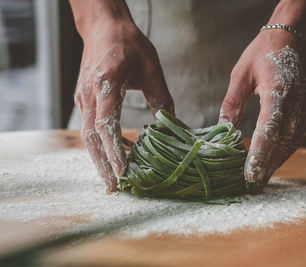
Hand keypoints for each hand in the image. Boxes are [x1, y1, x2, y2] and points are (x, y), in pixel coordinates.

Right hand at [74, 22, 173, 192]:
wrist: (103, 26)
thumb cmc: (127, 43)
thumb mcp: (151, 68)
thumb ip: (161, 98)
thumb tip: (172, 126)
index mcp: (106, 84)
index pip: (106, 124)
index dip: (113, 150)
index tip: (122, 171)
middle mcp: (89, 94)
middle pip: (92, 137)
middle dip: (102, 164)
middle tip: (114, 187)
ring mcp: (83, 97)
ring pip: (89, 135)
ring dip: (101, 157)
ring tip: (115, 177)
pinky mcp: (85, 99)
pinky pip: (92, 126)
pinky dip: (103, 143)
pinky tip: (117, 151)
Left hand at [219, 28, 305, 192]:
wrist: (297, 35)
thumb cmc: (264, 51)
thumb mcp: (241, 75)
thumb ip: (232, 105)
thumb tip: (222, 132)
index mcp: (278, 90)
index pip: (269, 130)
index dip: (260, 154)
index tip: (250, 175)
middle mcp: (299, 100)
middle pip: (284, 141)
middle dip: (268, 165)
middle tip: (252, 185)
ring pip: (295, 141)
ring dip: (278, 161)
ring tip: (262, 177)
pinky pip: (301, 134)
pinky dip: (287, 148)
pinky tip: (275, 158)